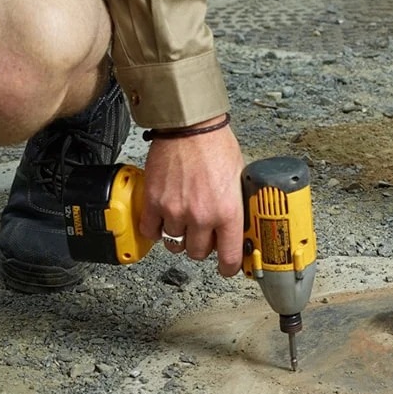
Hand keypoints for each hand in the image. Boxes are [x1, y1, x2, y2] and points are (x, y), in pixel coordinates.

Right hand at [140, 116, 245, 276]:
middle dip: (203, 246)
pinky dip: (157, 229)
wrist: (190, 127)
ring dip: (180, 236)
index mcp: (228, 211)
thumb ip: (237, 204)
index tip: (228, 266)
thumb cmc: (216, 145)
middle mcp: (201, 216)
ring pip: (175, 244)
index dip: (229, 267)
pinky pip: (151, 231)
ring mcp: (175, 211)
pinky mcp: (154, 202)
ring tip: (184, 220)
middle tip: (205, 234)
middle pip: (198, 253)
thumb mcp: (239, 177)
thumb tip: (241, 223)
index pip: (230, 257)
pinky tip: (164, 219)